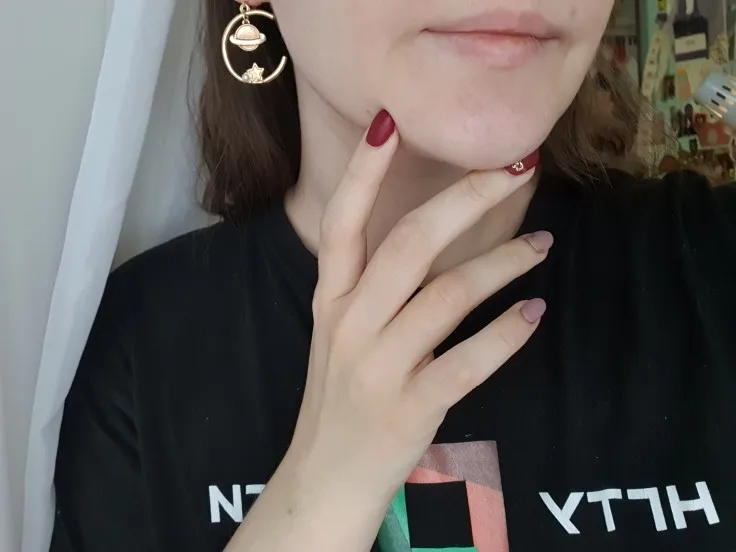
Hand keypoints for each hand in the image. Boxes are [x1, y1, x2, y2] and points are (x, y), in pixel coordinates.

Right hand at [285, 110, 550, 497]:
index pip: (341, 223)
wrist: (326, 476)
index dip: (363, 172)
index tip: (393, 122)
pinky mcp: (412, 407)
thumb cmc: (342, 394)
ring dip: (503, 263)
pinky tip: (533, 315)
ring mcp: (379, 367)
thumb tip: (430, 228)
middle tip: (514, 169)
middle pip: (409, 244)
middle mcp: (350, 324)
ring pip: (447, 295)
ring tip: (541, 246)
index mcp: (332, 300)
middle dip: (466, 198)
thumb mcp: (340, 331)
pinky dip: (508, 334)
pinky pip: (470, 361)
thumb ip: (369, 283)